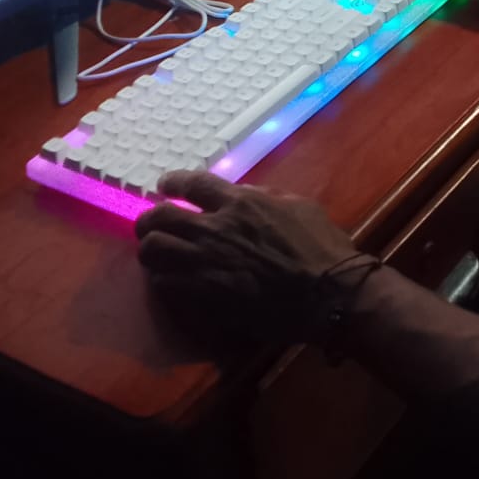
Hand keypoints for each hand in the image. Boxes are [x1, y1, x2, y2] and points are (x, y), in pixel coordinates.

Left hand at [134, 171, 372, 345]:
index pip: (191, 183)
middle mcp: (214, 228)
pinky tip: (170, 281)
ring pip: (153, 250)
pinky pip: (164, 284)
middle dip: (150, 220)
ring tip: (157, 254)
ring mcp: (205, 263)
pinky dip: (162, 280)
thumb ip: (265, 197)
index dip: (173, 182)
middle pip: (159, 217)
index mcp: (240, 202)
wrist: (327, 294)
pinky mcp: (203, 295)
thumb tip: (243, 194)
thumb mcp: (298, 206)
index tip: (164, 186)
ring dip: (152, 250)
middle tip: (152, 225)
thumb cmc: (321, 247)